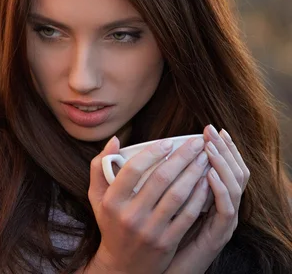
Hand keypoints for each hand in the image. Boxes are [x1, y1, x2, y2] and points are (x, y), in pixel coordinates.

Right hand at [84, 134, 210, 273]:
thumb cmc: (111, 223)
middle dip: (182, 157)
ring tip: (205, 158)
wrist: (123, 266)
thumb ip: (99, 167)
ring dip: (194, 173)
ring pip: (177, 195)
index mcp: (112, 202)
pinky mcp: (167, 242)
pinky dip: (200, 196)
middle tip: (196, 143)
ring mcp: (150, 230)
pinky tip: (207, 182)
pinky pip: (188, 214)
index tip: (168, 142)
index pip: (132, 170)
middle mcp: (130, 215)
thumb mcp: (97, 197)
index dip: (152, 153)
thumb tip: (115, 139)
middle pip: (160, 179)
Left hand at [164, 125, 249, 273]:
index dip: (221, 147)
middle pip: (234, 171)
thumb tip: (152, 153)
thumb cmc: (158, 235)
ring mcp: (223, 221)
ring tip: (209, 146)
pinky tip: (208, 174)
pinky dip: (219, 190)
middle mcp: (221, 207)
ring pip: (234, 186)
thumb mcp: (164, 205)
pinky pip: (226, 209)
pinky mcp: (219, 234)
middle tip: (212, 130)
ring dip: (223, 164)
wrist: (158, 269)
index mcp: (211, 198)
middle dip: (223, 149)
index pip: (226, 167)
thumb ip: (162, 180)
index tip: (208, 129)